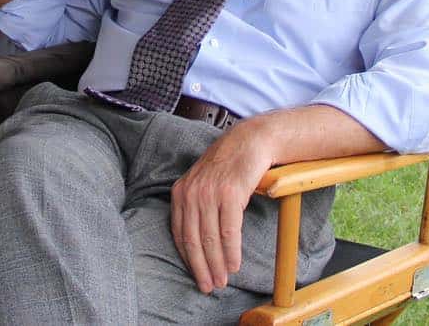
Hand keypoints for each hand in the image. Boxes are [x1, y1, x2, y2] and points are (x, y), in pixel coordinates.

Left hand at [169, 124, 271, 293]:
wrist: (249, 141)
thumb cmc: (227, 166)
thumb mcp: (201, 183)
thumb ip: (194, 206)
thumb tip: (196, 242)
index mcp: (180, 192)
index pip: (179, 234)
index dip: (187, 259)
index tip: (196, 276)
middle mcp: (191, 193)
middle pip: (193, 240)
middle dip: (200, 268)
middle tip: (208, 287)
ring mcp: (209, 193)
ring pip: (210, 239)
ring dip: (217, 265)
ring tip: (222, 280)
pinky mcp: (229, 194)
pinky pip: (228, 231)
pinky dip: (231, 252)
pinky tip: (234, 264)